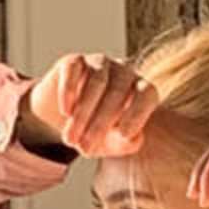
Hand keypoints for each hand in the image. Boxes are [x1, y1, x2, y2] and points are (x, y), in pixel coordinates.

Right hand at [25, 50, 158, 158]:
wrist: (61, 116)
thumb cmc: (94, 131)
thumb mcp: (109, 144)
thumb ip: (126, 143)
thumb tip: (135, 138)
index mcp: (139, 89)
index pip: (147, 93)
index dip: (138, 113)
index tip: (124, 135)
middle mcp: (123, 72)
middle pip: (118, 92)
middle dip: (101, 123)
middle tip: (85, 147)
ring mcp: (99, 63)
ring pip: (97, 82)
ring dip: (83, 113)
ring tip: (71, 138)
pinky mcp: (74, 60)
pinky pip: (74, 69)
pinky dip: (69, 91)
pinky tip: (65, 112)